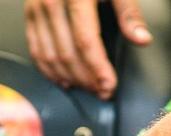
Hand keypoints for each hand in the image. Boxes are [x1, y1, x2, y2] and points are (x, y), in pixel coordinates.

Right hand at [24, 0, 151, 98]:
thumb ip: (128, 13)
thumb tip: (141, 39)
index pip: (86, 42)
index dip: (98, 69)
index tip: (109, 85)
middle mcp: (51, 1)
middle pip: (67, 53)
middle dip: (86, 78)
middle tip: (102, 91)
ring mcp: (36, 8)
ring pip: (49, 55)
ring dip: (69, 77)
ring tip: (87, 87)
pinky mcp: (29, 13)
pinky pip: (35, 48)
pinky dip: (48, 69)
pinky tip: (64, 78)